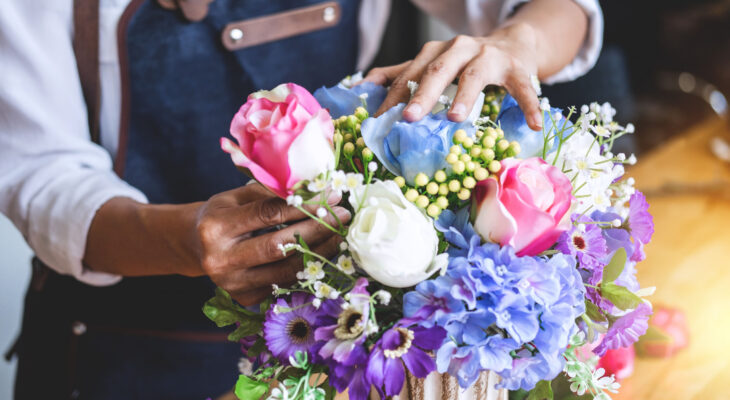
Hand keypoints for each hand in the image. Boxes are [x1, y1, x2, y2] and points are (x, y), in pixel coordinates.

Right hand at [195, 183, 349, 304]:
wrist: (196, 246)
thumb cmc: (222, 214)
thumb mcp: (236, 196)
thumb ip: (270, 193)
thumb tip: (315, 188)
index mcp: (216, 227)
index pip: (268, 214)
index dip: (304, 205)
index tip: (331, 196)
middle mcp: (221, 259)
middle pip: (279, 246)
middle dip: (316, 229)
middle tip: (342, 216)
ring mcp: (233, 284)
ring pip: (286, 270)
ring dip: (319, 252)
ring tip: (340, 235)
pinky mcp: (245, 298)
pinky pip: (285, 283)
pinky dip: (307, 268)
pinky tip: (324, 253)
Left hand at [364, 23, 542, 129]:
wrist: (513, 44)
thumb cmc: (466, 62)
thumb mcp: (433, 64)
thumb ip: (400, 74)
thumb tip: (361, 86)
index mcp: (436, 52)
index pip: (410, 74)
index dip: (393, 97)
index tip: (378, 121)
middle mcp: (460, 49)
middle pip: (438, 70)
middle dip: (422, 93)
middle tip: (409, 117)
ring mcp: (490, 57)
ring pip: (474, 74)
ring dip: (465, 96)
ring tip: (456, 118)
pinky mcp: (518, 68)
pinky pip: (523, 87)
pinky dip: (528, 105)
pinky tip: (533, 124)